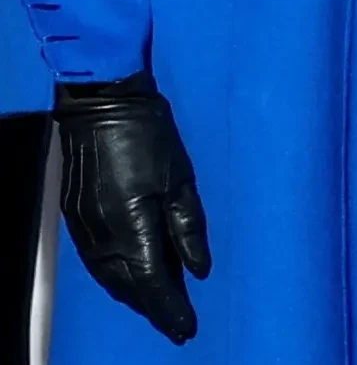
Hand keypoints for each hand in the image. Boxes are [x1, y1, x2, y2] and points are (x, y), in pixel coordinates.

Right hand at [54, 72, 210, 344]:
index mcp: (134, 226)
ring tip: (160, 306)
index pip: (154, 281)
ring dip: (135, 295)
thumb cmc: (150, 134)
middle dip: (154, 307)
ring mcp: (86, 231)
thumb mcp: (181, 175)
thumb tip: (200, 270)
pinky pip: (99, 264)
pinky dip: (118, 277)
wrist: (101, 106)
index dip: (170, 308)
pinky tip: (133, 278)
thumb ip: (189, 225)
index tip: (188, 329)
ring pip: (111, 279)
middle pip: (130, 286)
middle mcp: (104, 238)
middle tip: (178, 324)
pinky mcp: (77, 222)